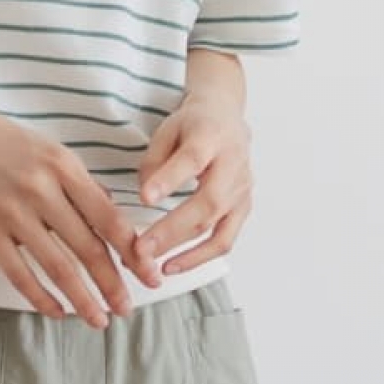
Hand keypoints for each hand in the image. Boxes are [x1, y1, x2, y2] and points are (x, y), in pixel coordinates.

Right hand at [0, 83, 146, 327]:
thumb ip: (77, 181)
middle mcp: (41, 188)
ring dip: (83, 299)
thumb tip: (109, 214)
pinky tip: (56, 311)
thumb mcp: (44, 146)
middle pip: (88, 248)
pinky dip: (40, 298)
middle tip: (128, 308)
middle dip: (113, 284)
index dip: (132, 252)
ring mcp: (11, 211)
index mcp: (62, 164)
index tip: (148, 275)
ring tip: (100, 319)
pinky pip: (19, 274)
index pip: (108, 217)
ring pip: (58, 267)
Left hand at [132, 91, 253, 275]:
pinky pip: (224, 240)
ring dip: (184, 251)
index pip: (192, 159)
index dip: (169, 179)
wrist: (226, 118)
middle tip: (140, 248)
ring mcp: (242, 189)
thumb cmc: (193, 125)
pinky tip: (173, 265)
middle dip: (171, 229)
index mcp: (211, 136)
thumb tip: (147, 196)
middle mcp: (233, 165)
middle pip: (207, 202)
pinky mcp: (243, 208)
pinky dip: (199, 257)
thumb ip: (155, 160)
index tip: (145, 197)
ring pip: (217, 228)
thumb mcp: (167, 128)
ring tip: (153, 264)